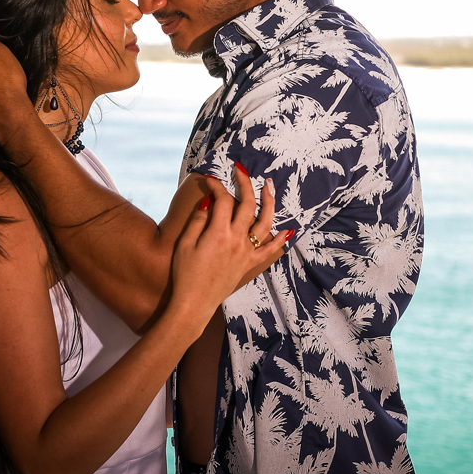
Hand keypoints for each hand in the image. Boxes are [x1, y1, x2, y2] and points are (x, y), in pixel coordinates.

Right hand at [168, 171, 288, 333]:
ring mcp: (246, 252)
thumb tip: (208, 200)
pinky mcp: (249, 264)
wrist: (195, 303)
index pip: (223, 200)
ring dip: (269, 202)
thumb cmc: (185, 274)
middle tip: (240, 170)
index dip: (217, 186)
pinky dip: (279, 239)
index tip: (211, 178)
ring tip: (269, 187)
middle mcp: (237, 240)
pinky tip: (288, 230)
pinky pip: (269, 250)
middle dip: (245, 183)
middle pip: (247, 205)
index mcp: (218, 233)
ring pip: (264, 222)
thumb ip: (198, 220)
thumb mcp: (185, 244)